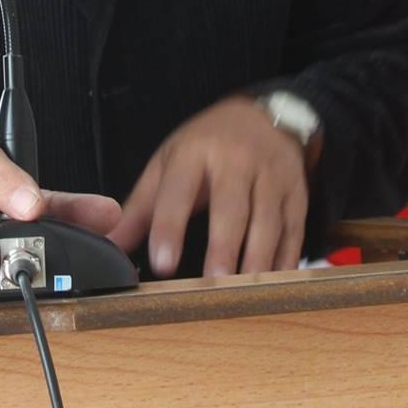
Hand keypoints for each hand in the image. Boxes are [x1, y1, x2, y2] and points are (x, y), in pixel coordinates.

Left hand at [109, 97, 309, 279]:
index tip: (162, 262)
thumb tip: (109, 246)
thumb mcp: (169, 163)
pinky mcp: (298, 194)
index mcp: (196, 153)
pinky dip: (286, 260)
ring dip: (257, 260)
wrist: (265, 114)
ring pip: (267, 222)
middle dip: (223, 247)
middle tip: (212, 285)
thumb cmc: (208, 145)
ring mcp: (273, 177)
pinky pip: (294, 232)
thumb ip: (140, 208)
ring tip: (244, 293)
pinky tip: (275, 286)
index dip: (170, 226)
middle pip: (231, 208)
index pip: (179, 191)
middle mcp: (237, 161)